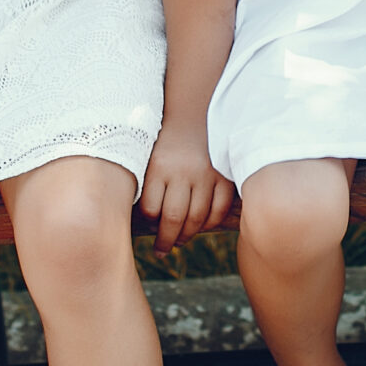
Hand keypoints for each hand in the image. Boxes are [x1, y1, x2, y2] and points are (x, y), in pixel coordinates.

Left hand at [139, 122, 233, 252]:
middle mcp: (183, 172)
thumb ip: (145, 186)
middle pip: (172, 218)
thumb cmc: (167, 143)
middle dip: (165, 241)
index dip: (148, 225)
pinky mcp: (224, 177)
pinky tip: (200, 226)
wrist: (196, 115)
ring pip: (196, 218)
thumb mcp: (149, 158)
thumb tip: (140, 223)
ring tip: (178, 241)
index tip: (147, 231)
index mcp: (159, 167)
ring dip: (186, 235)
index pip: (150, 209)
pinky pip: (218, 209)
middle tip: (161, 250)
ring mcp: (206, 175)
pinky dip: (209, 223)